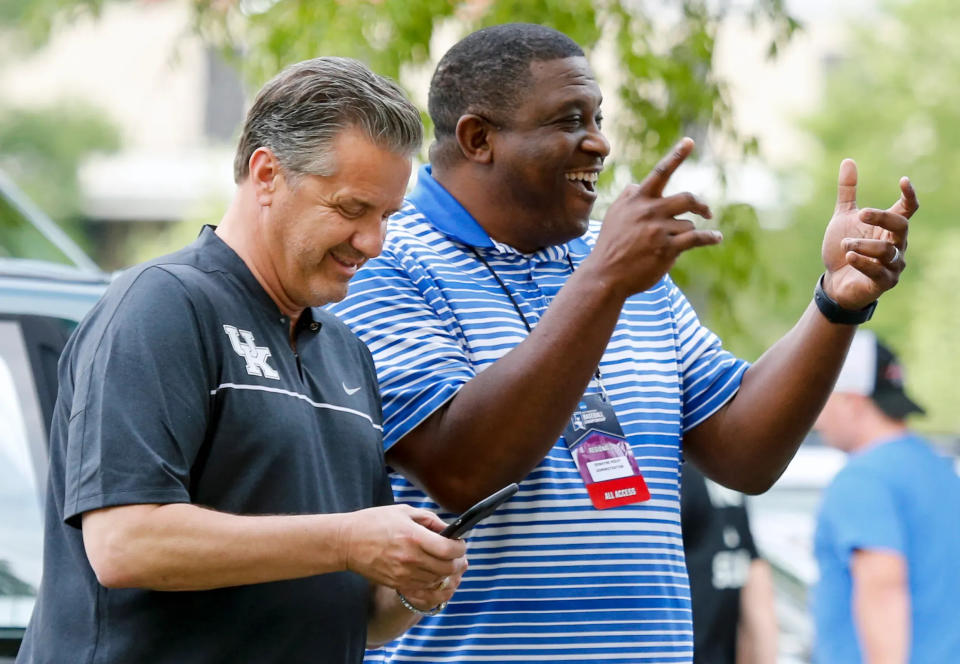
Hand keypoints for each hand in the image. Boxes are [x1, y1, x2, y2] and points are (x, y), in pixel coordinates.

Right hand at [338, 504, 466, 594]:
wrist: (347, 542)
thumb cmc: (374, 522)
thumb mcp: (404, 511)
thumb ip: (430, 519)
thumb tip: (449, 529)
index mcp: (414, 537)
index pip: (448, 549)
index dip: (460, 548)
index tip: (460, 543)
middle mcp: (410, 558)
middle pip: (447, 568)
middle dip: (457, 562)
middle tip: (457, 555)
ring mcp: (403, 574)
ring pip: (436, 580)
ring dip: (445, 573)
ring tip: (445, 563)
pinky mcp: (396, 583)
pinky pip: (422, 588)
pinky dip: (431, 581)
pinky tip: (431, 572)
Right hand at [585, 137, 720, 297]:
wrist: (605, 275)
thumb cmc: (611, 245)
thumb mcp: (614, 214)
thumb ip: (628, 196)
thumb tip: (638, 184)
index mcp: (637, 200)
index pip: (660, 172)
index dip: (676, 155)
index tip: (689, 141)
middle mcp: (649, 211)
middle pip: (687, 198)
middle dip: (699, 205)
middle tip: (705, 212)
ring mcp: (658, 230)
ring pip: (688, 224)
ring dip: (686, 233)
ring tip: (674, 244)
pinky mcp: (666, 249)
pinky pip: (696, 238)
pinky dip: (709, 237)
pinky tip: (716, 237)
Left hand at [820, 159, 917, 308]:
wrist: (834, 282)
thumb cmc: (844, 248)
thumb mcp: (843, 218)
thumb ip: (848, 192)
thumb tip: (848, 160)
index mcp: (889, 227)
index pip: (908, 209)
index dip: (909, 195)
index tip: (904, 180)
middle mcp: (896, 244)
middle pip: (900, 226)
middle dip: (881, 217)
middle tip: (860, 214)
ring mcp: (893, 264)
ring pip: (886, 251)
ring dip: (863, 245)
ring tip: (845, 245)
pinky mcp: (884, 282)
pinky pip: (878, 271)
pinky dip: (864, 262)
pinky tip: (850, 256)